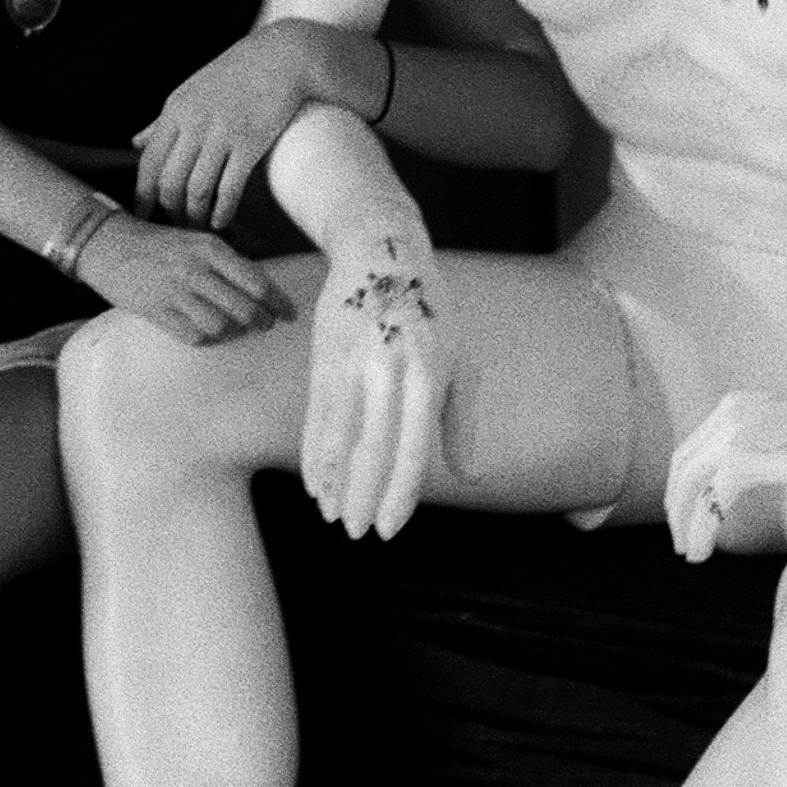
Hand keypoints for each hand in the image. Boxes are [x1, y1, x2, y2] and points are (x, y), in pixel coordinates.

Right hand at [79, 213, 296, 344]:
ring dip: (234, 332)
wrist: (105, 243)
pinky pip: (194, 336)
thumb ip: (224, 261)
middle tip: (266, 325)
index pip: (256, 281)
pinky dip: (207, 338)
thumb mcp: (194, 241)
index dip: (278, 302)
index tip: (290, 314)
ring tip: (236, 330)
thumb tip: (260, 287)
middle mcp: (196, 269)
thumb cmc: (156, 243)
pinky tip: (208, 333)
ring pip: (222, 326)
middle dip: (262, 321)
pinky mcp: (157, 311)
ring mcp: (175, 291)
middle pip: (245, 308)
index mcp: (209, 247)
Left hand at [133, 19, 387, 226]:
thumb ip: (162, 122)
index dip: (142, 195)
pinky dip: (223, 211)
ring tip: (199, 227)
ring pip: (197, 190)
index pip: (148, 163)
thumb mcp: (191, 92)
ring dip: (196, 216)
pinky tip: (222, 221)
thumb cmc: (235, 76)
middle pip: (170, 182)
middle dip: (170, 212)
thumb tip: (134, 144)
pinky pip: (229, 188)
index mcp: (175, 111)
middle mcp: (193, 122)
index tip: (141, 216)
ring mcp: (222, 133)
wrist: (282, 57)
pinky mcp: (251, 142)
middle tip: (177, 226)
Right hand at [299, 232, 449, 538]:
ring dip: (332, 481)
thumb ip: (461, 422)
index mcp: (428, 372)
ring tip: (331, 517)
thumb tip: (472, 479)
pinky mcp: (323, 355)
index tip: (389, 530)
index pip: (411, 447)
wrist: (380, 250)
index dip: (398, 494)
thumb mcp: (460, 360)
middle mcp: (387, 367)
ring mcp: (351, 360)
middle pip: (371, 446)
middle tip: (358, 535)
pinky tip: (314, 482)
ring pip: (337, 433)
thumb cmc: (432, 312)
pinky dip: (314, 453)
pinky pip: (315, 415)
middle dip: (362, 496)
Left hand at [663, 379, 786, 561]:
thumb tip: (773, 462)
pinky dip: (702, 529)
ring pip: (691, 484)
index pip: (696, 448)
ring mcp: (736, 433)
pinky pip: (713, 500)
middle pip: (685, 465)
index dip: (686, 484)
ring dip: (684, 522)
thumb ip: (777, 442)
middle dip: (677, 505)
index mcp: (739, 406)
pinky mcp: (749, 456)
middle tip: (680, 541)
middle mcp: (730, 414)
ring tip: (688, 552)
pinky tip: (701, 552)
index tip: (689, 512)